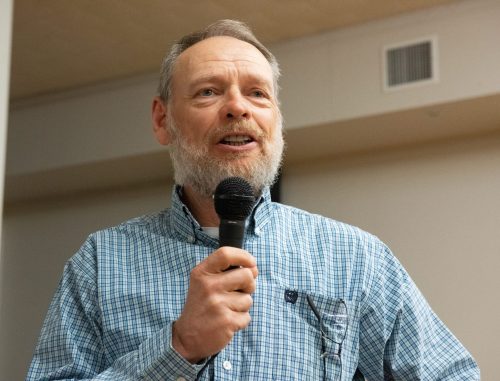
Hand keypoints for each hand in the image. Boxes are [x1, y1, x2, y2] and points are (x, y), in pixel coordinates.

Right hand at [172, 247, 257, 362]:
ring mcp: (217, 304)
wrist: (186, 337)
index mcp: (202, 273)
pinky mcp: (226, 321)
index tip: (251, 263)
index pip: (226, 254)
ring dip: (242, 306)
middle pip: (246, 275)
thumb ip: (227, 272)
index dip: (244, 256)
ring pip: (248, 299)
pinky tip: (226, 323)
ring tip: (226, 311)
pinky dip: (240, 321)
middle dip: (249, 285)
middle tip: (238, 293)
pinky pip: (247, 316)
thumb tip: (254, 268)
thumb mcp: (205, 283)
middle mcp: (208, 286)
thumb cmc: (202, 306)